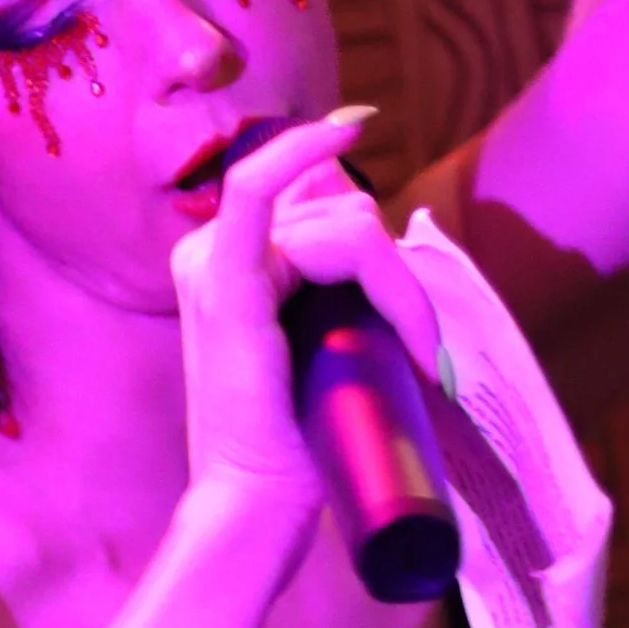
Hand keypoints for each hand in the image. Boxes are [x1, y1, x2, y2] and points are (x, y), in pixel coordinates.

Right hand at [172, 106, 413, 501]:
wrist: (256, 500)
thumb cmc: (293, 438)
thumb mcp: (323, 341)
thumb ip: (333, 278)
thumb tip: (366, 216)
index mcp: (225, 263)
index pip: (302, 193)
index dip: (331, 168)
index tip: (358, 126)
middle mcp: (209, 253)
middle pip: (340, 214)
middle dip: (395, 276)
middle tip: (418, 347)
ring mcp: (212, 265)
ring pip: (343, 226)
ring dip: (400, 288)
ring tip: (415, 354)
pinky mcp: (225, 283)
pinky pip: (260, 189)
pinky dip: (305, 155)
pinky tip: (343, 133)